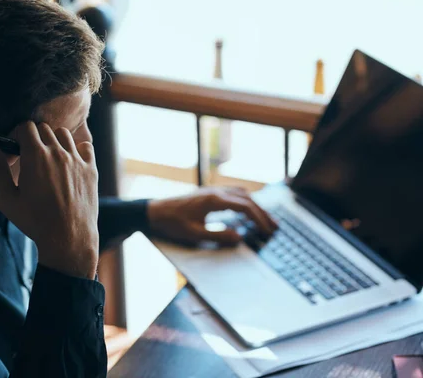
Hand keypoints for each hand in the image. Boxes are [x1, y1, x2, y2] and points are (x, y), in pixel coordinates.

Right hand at [0, 122, 98, 278]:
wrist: (68, 238)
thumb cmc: (34, 221)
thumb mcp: (7, 197)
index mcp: (35, 156)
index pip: (26, 127)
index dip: (18, 134)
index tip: (16, 147)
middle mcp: (58, 152)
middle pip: (44, 129)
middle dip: (34, 137)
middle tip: (30, 155)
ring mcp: (77, 160)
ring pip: (64, 135)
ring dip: (54, 140)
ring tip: (49, 158)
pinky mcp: (91, 169)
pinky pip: (86, 146)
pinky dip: (77, 148)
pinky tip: (70, 162)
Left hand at [147, 187, 276, 246]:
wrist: (154, 211)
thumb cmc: (172, 223)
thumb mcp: (194, 234)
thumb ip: (218, 236)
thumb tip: (240, 238)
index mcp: (214, 200)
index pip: (245, 207)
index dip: (259, 219)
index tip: (268, 231)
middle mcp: (216, 191)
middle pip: (247, 199)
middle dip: (262, 213)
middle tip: (274, 226)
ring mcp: (212, 190)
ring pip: (241, 193)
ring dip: (255, 205)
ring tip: (265, 219)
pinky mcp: (208, 192)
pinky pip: (233, 192)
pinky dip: (245, 200)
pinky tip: (247, 209)